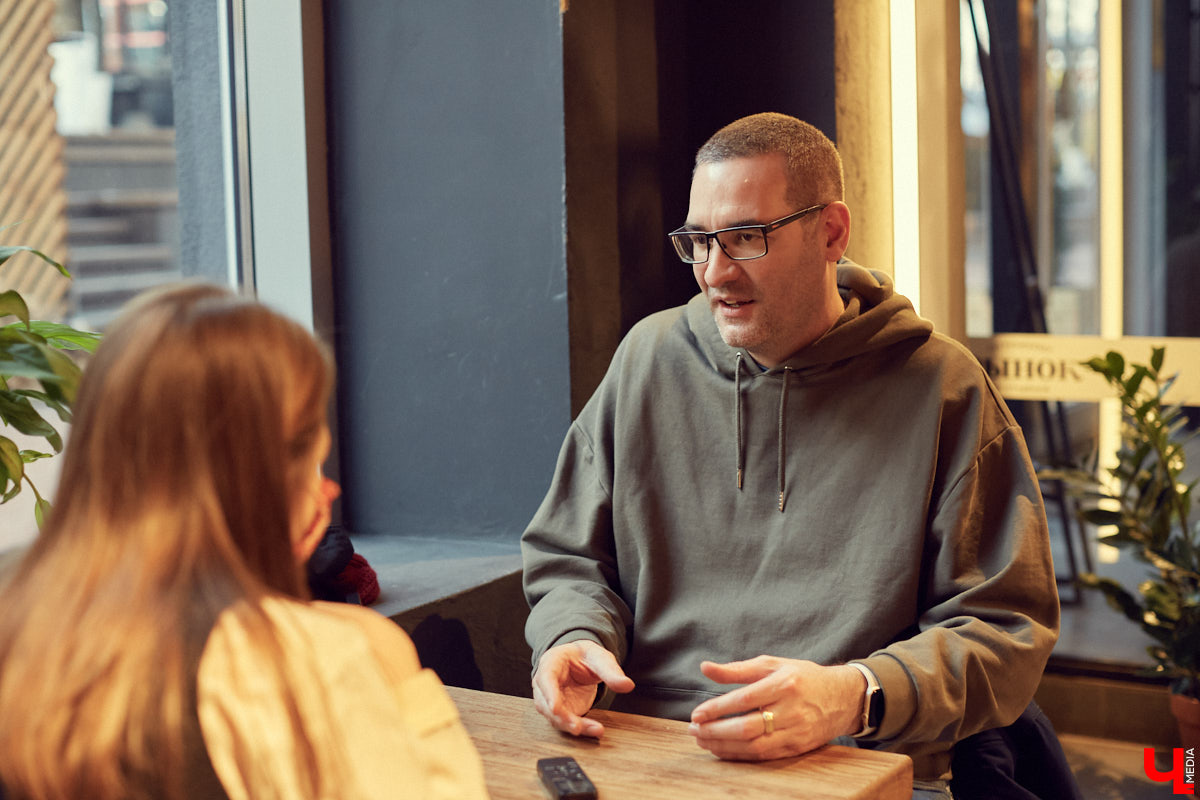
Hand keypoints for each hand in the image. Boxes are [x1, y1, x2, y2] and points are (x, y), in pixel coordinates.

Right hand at [531, 640, 634, 737]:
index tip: (555, 708)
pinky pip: (567, 723)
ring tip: (594, 730)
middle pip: (546, 703)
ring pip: (555, 717)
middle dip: (561, 717)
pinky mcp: (562, 711)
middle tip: (577, 727)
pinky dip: (581, 728)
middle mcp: (545, 683)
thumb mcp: (600, 658)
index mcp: (551, 663)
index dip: (549, 694)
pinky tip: (595, 730)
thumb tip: (627, 685)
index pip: (545, 679)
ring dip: (571, 726)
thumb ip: (611, 671)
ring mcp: (551, 699)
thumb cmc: (586, 656)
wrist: (582, 662)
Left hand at [687, 656, 863, 759]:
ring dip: (724, 746)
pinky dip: (740, 755)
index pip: (744, 699)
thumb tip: (705, 668)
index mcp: (784, 684)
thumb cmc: (802, 677)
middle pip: (747, 727)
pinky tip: (723, 750)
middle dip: (716, 731)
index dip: (718, 708)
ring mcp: (796, 732)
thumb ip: (737, 669)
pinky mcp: (797, 748)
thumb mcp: (772, 664)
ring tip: (703, 740)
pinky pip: (764, 756)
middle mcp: (791, 710)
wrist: (843, 698)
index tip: (697, 714)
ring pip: (754, 746)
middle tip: (694, 729)